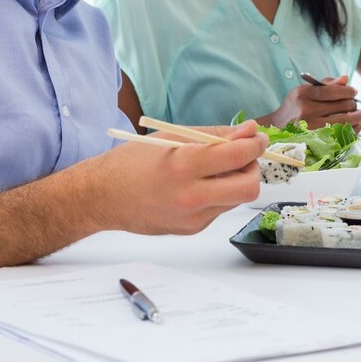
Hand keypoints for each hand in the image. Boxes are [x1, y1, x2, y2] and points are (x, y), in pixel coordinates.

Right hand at [85, 120, 267, 234]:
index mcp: (184, 166)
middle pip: (248, 188)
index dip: (255, 144)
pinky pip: (218, 209)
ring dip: (235, 181)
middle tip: (244, 157)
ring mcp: (192, 218)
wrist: (103, 197)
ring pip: (235, 200)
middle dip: (253, 169)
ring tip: (214, 169)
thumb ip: (215, 135)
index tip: (257, 137)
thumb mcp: (172, 137)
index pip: (237, 156)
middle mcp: (190, 196)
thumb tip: (248, 131)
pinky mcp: (191, 229)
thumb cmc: (133, 162)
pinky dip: (218, 194)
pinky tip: (197, 186)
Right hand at [262, 75, 360, 128]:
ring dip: (356, 117)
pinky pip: (343, 136)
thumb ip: (326, 84)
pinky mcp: (317, 141)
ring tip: (357, 113)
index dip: (348, 91)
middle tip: (354, 103)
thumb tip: (345, 79)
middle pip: (342, 106)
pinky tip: (356, 125)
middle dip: (353, 104)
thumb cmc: (295, 107)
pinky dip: (354, 130)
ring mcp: (312, 128)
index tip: (353, 92)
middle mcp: (307, 112)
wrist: (279, 127)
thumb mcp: (305, 90)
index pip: (333, 91)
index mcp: (304, 95)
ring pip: (345, 122)